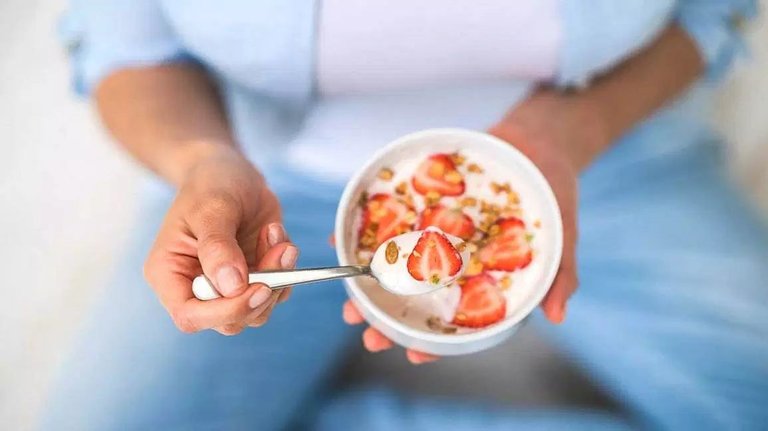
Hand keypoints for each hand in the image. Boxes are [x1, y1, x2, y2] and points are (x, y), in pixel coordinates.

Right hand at [144, 146, 297, 334]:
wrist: (230, 171)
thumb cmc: (210, 185)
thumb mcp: (211, 208)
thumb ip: (218, 247)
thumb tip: (232, 287)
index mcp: (170, 274)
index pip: (190, 315)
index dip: (225, 311)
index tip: (258, 288)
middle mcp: (196, 288)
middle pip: (229, 321)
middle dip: (260, 292)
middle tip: (280, 252)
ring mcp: (227, 286)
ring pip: (257, 310)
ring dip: (278, 278)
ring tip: (275, 234)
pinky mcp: (253, 278)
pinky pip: (276, 292)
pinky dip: (286, 268)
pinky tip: (276, 234)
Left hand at [340, 89, 606, 361]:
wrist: (539, 142)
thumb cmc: (553, 196)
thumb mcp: (562, 237)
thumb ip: (559, 277)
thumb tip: (558, 317)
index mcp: (481, 282)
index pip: (454, 324)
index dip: (434, 344)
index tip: (413, 356)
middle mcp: (453, 263)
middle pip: (415, 301)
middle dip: (388, 320)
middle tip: (367, 335)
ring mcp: (434, 235)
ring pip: (396, 267)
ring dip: (369, 285)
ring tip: (348, 298)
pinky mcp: (421, 207)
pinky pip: (389, 222)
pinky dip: (364, 232)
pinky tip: (343, 241)